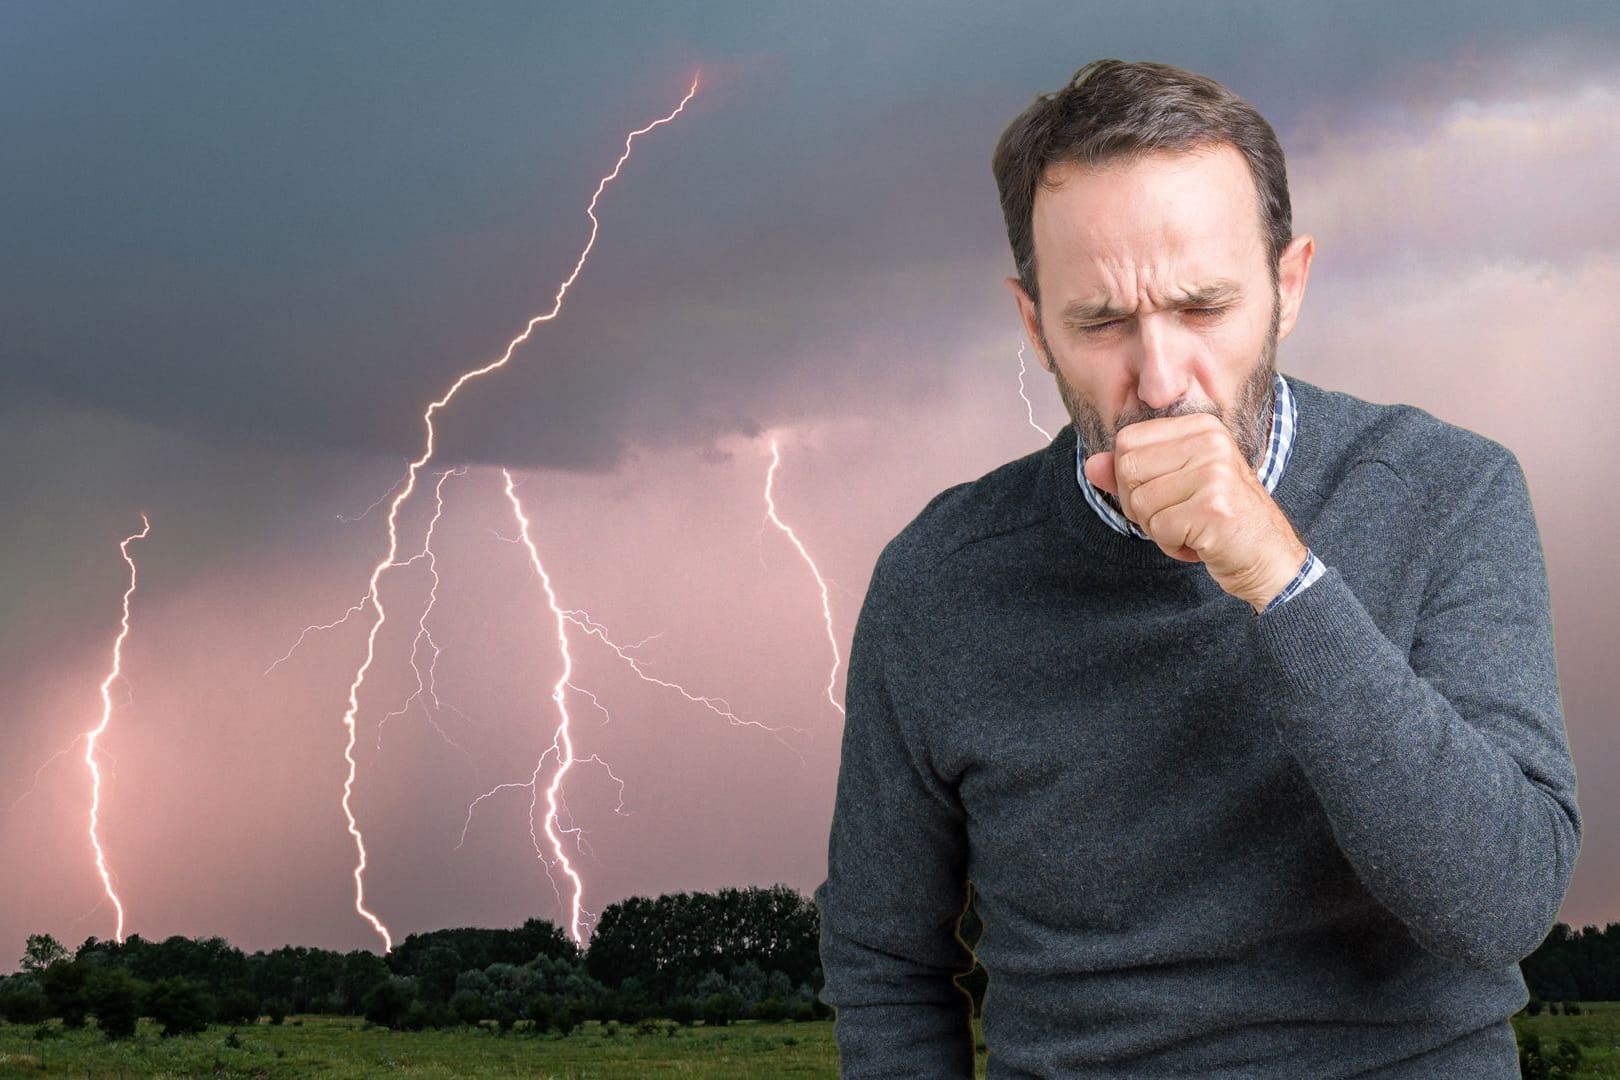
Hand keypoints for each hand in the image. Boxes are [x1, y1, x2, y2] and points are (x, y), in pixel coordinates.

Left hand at [1083, 413, 1308, 611]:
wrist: (1270, 558)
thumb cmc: (1220, 521)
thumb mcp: (1175, 487)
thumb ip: (1132, 473)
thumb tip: (1091, 465)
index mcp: (1201, 427)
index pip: (1127, 441)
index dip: (1131, 478)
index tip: (1164, 494)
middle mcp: (1210, 441)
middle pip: (1127, 469)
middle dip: (1139, 505)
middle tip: (1176, 516)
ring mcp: (1214, 473)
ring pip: (1140, 502)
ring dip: (1158, 528)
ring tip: (1192, 528)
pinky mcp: (1213, 508)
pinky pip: (1158, 528)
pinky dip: (1171, 545)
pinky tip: (1200, 542)